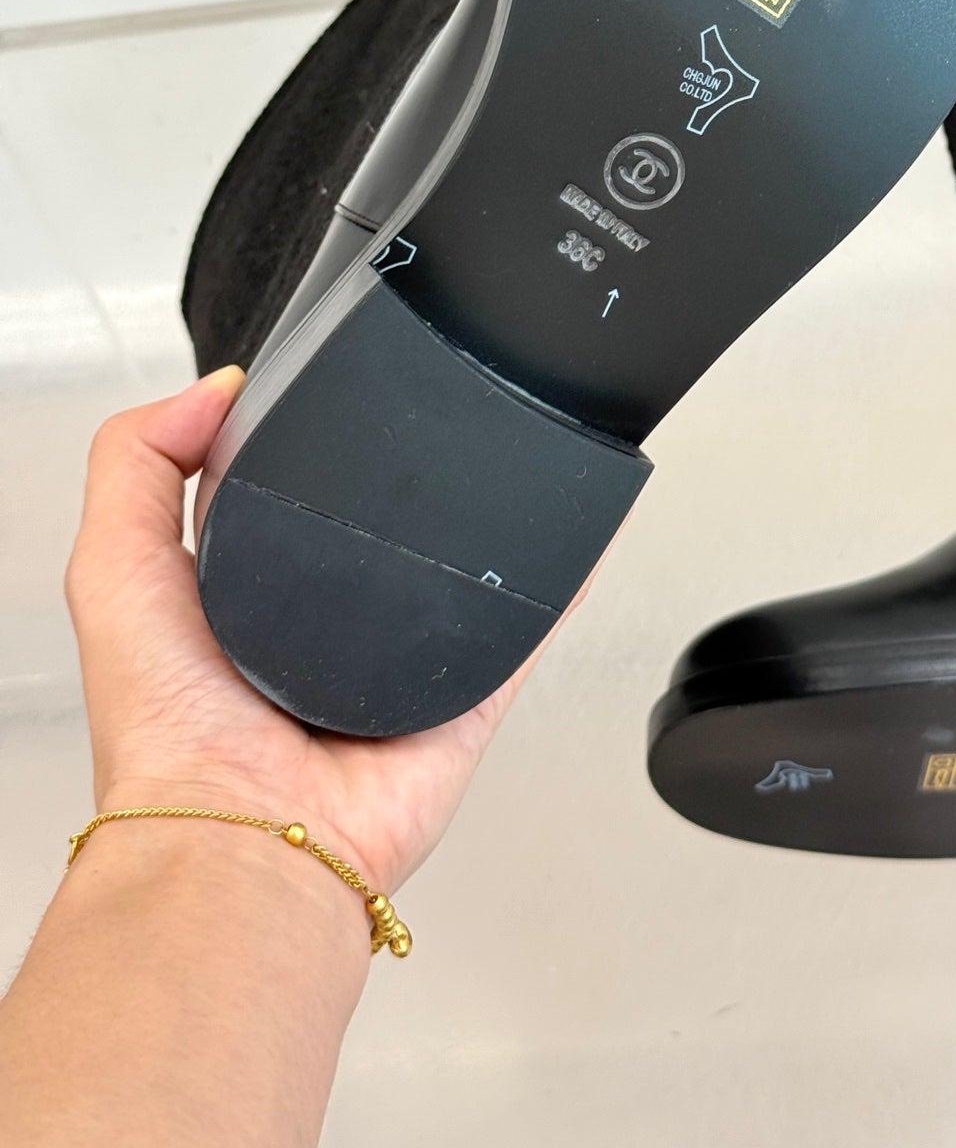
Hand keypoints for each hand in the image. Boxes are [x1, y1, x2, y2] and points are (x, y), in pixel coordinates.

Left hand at [67, 368, 528, 894]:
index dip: (303, 446)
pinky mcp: (460, 704)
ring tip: (503, 464)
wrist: (247, 835)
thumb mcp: (114, 570)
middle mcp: (323, 634)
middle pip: (380, 535)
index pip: (281, 497)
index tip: (327, 393)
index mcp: (240, 598)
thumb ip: (135, 464)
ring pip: (459, 581)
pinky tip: (574, 541)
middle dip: (404, 486)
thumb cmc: (170, 735)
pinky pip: (521, 636)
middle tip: (421, 433)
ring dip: (486, 532)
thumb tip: (212, 387)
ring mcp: (398, 670)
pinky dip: (553, 589)